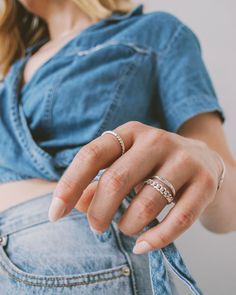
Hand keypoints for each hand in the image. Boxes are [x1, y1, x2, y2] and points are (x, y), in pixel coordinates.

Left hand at [48, 121, 221, 253]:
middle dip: (98, 213)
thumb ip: (97, 183)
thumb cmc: (153, 165)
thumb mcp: (124, 165)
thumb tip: (75, 203)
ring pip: (146, 203)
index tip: (55, 214)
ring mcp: (184, 159)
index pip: (92, 155)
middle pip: (116, 180)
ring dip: (127, 225)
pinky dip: (157, 239)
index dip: (69, 185)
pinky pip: (179, 219)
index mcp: (131, 132)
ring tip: (125, 228)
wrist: (204, 160)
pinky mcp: (204, 182)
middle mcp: (157, 140)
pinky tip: (143, 246)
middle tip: (96, 227)